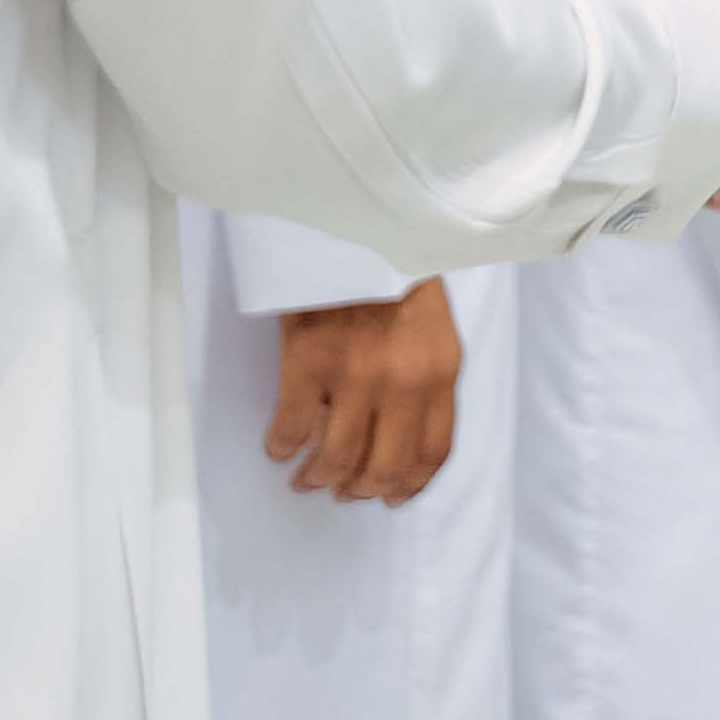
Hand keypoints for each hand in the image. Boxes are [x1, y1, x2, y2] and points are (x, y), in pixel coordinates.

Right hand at [264, 283, 464, 504]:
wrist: (356, 222)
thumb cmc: (393, 268)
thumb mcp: (431, 323)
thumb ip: (426, 375)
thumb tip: (401, 430)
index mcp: (440, 370)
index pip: (434, 449)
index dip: (411, 483)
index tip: (393, 497)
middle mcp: (403, 381)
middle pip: (386, 465)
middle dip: (362, 489)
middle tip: (343, 492)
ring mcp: (355, 374)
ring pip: (337, 457)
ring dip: (320, 478)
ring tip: (308, 480)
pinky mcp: (308, 361)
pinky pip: (292, 427)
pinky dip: (283, 445)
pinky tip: (279, 447)